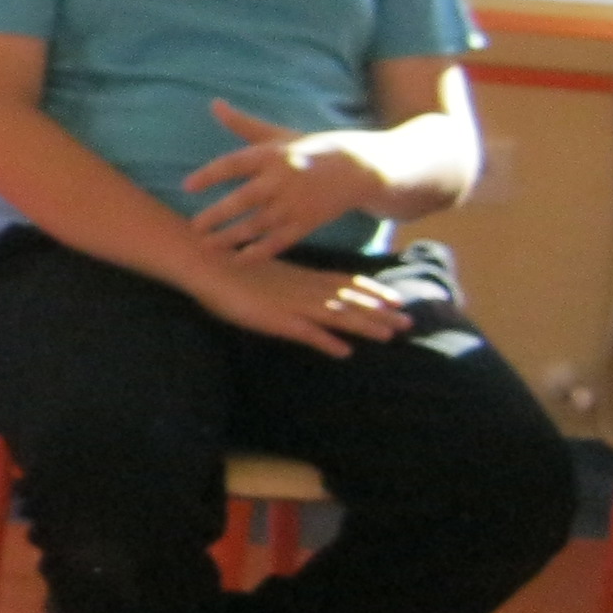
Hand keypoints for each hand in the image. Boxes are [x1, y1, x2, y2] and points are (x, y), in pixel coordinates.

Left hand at [183, 100, 386, 256]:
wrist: (361, 169)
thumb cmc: (312, 149)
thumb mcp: (279, 135)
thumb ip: (244, 125)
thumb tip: (214, 104)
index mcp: (274, 154)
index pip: (235, 164)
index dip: (210, 174)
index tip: (187, 186)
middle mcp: (283, 179)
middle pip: (245, 199)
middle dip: (218, 215)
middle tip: (194, 227)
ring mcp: (296, 203)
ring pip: (259, 225)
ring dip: (231, 238)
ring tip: (207, 246)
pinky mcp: (307, 223)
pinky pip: (279, 242)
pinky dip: (258, 253)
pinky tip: (237, 260)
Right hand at [189, 251, 411, 358]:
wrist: (203, 259)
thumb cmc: (227, 263)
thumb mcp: (262, 270)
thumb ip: (282, 278)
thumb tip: (292, 283)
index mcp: (300, 275)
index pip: (343, 283)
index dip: (371, 292)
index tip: (395, 299)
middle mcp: (302, 288)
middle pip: (348, 300)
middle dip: (380, 311)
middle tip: (409, 322)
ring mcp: (290, 303)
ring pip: (336, 315)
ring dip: (364, 326)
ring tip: (390, 336)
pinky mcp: (273, 317)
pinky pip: (305, 331)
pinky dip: (326, 341)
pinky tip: (343, 352)